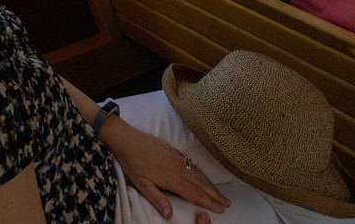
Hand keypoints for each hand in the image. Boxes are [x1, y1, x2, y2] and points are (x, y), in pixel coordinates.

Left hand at [100, 116, 228, 220]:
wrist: (127, 139)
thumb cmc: (132, 163)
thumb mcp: (141, 184)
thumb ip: (157, 199)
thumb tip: (170, 215)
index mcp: (171, 178)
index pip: (194, 193)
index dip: (208, 202)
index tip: (220, 209)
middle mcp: (178, 168)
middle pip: (201, 184)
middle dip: (215, 195)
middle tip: (227, 204)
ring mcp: (178, 158)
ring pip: (198, 173)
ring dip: (211, 185)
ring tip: (221, 194)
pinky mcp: (174, 151)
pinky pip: (192, 164)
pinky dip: (202, 173)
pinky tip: (205, 177)